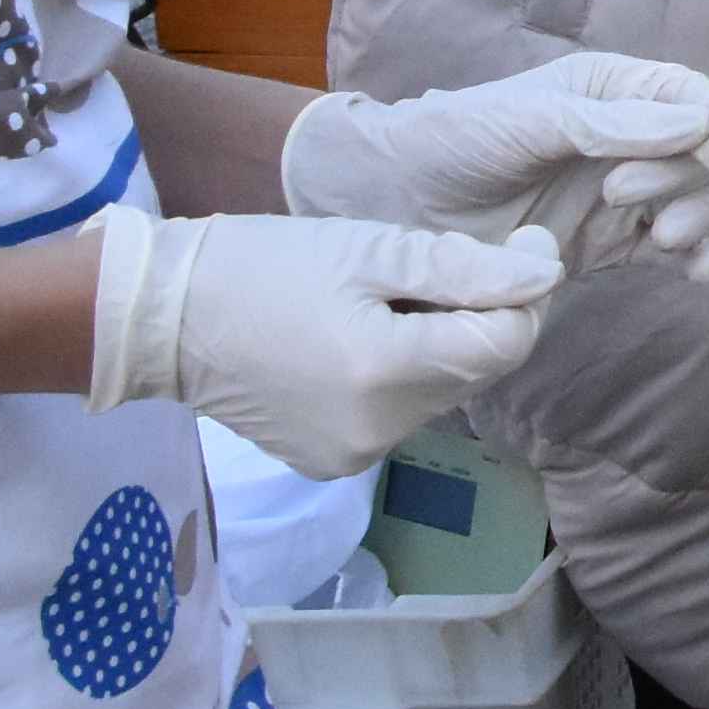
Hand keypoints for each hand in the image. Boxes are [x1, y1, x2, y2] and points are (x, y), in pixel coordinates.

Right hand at [82, 204, 564, 475]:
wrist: (163, 318)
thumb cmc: (263, 267)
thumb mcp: (369, 250)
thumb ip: (464, 269)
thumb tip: (544, 277)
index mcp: (387, 372)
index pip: (506, 343)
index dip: (526, 294)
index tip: (527, 245)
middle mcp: (379, 431)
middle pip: (477, 369)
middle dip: (477, 315)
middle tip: (435, 263)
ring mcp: (355, 456)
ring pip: (442, 393)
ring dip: (438, 345)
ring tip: (382, 300)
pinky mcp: (333, 464)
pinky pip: (400, 415)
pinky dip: (400, 376)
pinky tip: (356, 340)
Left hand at [282, 55, 708, 276]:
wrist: (392, 205)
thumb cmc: (451, 142)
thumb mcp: (529, 121)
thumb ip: (611, 125)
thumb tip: (698, 124)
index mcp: (607, 91)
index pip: (689, 99)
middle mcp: (620, 139)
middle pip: (698, 155)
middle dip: (685, 179)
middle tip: (624, 199)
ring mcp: (614, 195)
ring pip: (689, 202)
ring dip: (691, 220)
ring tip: (658, 241)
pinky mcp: (601, 245)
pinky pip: (664, 250)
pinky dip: (691, 258)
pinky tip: (697, 271)